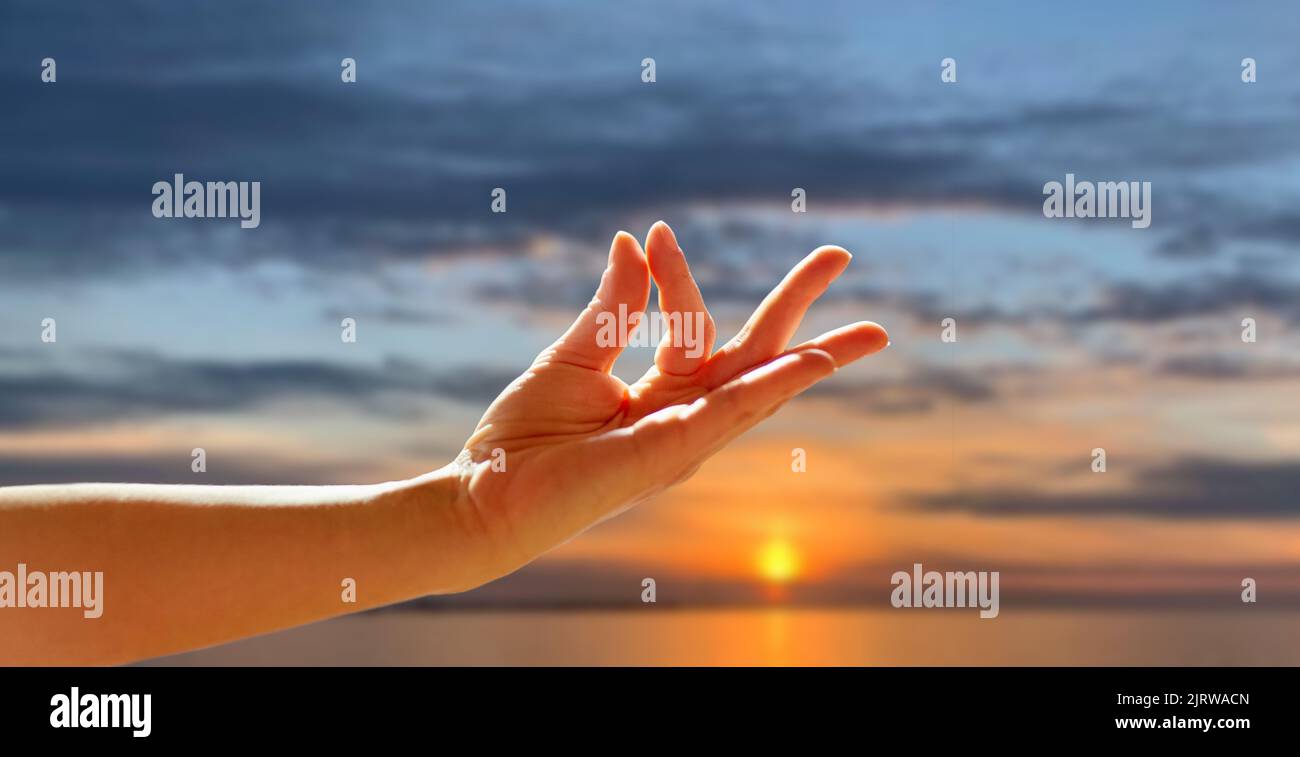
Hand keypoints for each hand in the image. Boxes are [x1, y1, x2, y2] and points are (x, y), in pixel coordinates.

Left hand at [455, 221, 888, 581]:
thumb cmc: (523, 437)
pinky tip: (809, 362)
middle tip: (841, 253)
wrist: (485, 496)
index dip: (678, 274)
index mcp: (662, 394)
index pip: (696, 325)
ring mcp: (685, 437)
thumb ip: (616, 305)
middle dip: (798, 305)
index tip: (654, 232)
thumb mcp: (574, 355)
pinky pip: (730, 411)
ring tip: (871, 331)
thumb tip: (638, 240)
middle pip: (755, 352)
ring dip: (813, 350)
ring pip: (759, 382)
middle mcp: (684, 415)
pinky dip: (771, 386)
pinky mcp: (672, 453)